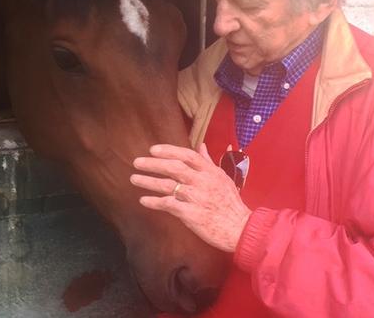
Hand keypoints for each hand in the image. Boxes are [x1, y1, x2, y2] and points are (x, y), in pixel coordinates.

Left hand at [130, 143, 251, 252]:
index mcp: (210, 172)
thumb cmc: (231, 203)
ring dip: (148, 181)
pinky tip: (143, 200)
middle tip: (137, 162)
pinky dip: (154, 202)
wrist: (239, 228)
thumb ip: (208, 162)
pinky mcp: (191, 214)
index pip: (187, 155)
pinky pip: (168, 205)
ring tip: (134, 179)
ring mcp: (196, 197)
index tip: (153, 149)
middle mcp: (202, 182)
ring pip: (168, 185)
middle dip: (153, 164)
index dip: (169, 150)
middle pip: (174, 167)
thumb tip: (201, 146)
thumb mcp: (223, 177)